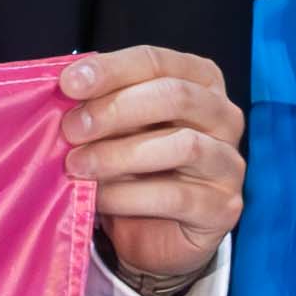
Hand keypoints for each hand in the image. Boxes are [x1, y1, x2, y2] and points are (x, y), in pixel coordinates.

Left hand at [58, 46, 239, 295]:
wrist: (153, 232)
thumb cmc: (135, 166)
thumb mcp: (116, 128)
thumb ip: (101, 103)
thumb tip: (67, 86)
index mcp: (200, 81)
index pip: (157, 62)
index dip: (111, 69)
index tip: (68, 83)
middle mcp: (224, 115)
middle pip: (176, 96)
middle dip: (116, 109)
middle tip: (71, 129)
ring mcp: (229, 162)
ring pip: (183, 145)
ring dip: (119, 154)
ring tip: (77, 164)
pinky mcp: (223, 207)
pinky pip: (176, 196)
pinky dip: (129, 195)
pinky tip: (99, 197)